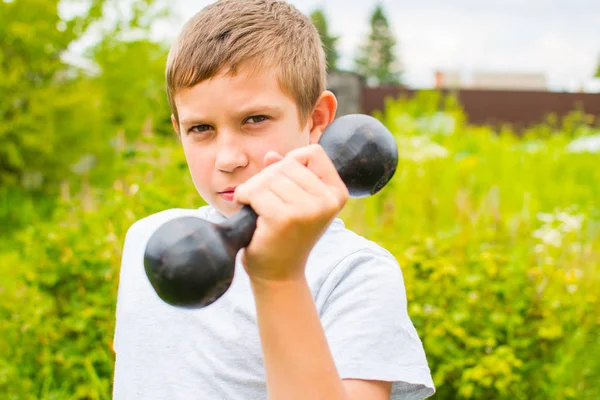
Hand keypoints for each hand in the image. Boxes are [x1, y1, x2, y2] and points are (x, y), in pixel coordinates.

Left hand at [233, 144, 348, 282]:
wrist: (279, 274)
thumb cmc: (285, 235)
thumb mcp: (295, 201)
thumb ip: (286, 175)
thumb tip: (271, 155)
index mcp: (337, 193)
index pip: (313, 153)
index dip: (293, 162)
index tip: (285, 184)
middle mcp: (327, 200)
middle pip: (286, 163)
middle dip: (267, 178)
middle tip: (266, 203)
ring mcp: (307, 209)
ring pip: (268, 176)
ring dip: (254, 190)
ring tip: (258, 209)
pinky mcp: (284, 218)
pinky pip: (255, 191)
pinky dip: (244, 197)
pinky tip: (248, 211)